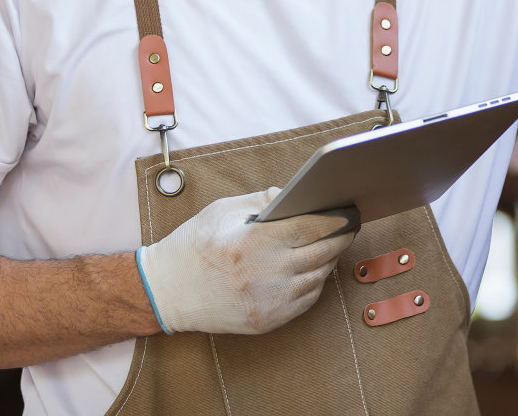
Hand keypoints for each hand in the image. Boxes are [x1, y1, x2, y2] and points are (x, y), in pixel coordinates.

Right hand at [136, 189, 355, 334]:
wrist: (168, 292)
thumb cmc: (193, 246)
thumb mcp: (222, 211)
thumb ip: (262, 200)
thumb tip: (294, 195)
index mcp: (253, 243)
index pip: (310, 228)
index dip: (335, 220)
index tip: (348, 212)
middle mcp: (265, 274)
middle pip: (321, 253)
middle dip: (340, 238)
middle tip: (350, 226)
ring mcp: (268, 301)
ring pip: (318, 278)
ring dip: (330, 260)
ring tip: (334, 245)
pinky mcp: (267, 321)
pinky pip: (306, 301)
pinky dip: (317, 283)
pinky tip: (315, 270)